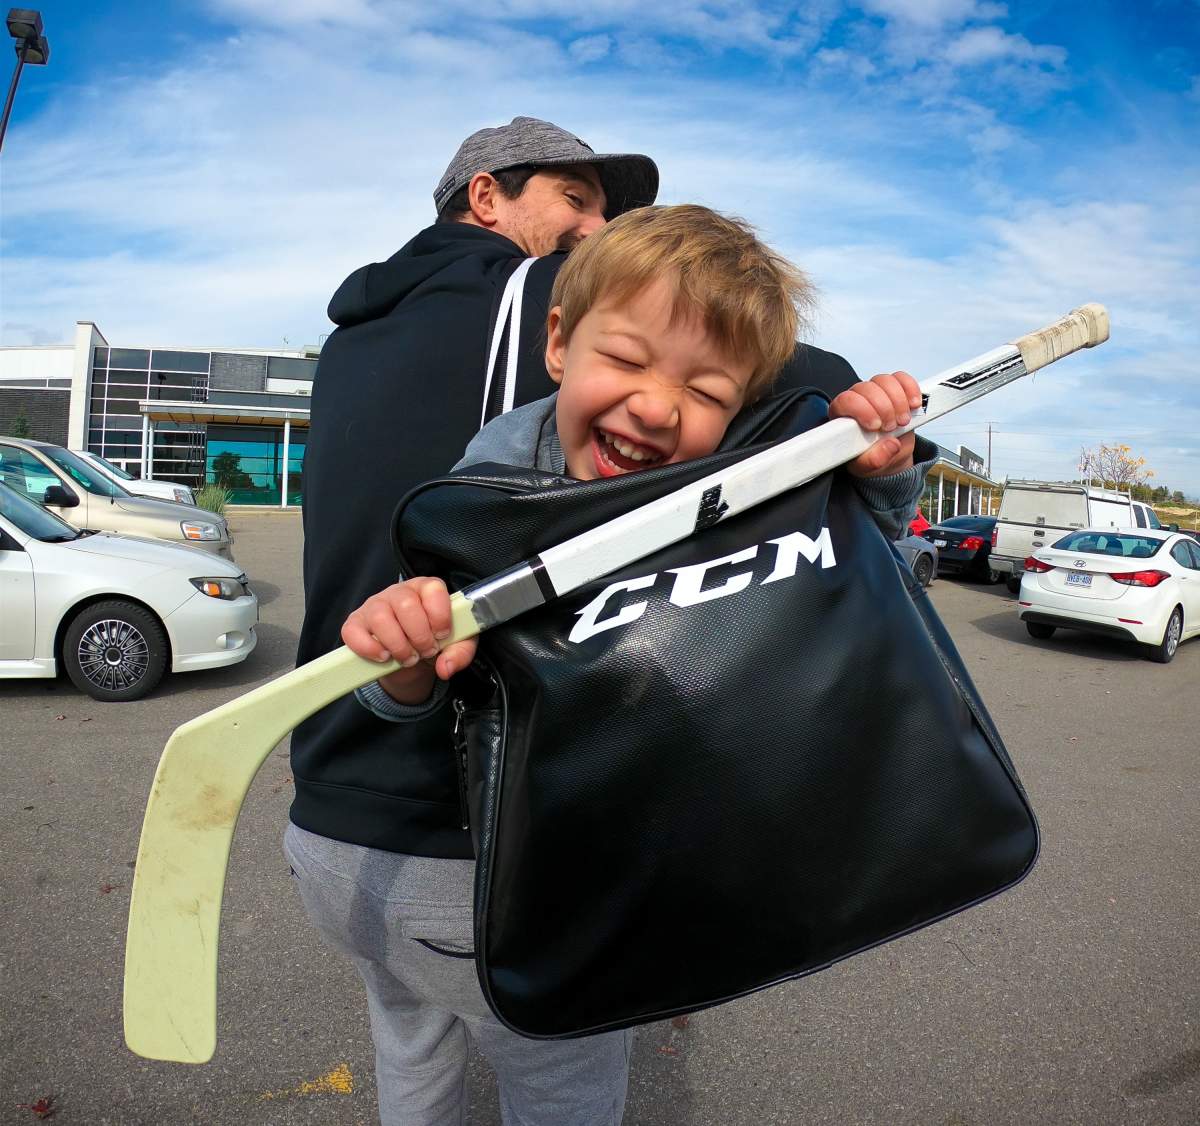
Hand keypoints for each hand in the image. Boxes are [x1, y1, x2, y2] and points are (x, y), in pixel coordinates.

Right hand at [341, 578, 477, 702]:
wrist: (411, 659)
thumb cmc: (433, 641)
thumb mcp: (454, 645)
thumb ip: (459, 653)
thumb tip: (446, 667)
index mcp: (425, 589)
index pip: (433, 588)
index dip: (439, 615)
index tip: (441, 635)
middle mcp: (399, 592)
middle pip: (406, 605)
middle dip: (419, 636)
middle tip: (425, 651)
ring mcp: (374, 605)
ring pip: (380, 618)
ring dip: (398, 645)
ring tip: (408, 658)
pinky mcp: (355, 624)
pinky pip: (354, 632)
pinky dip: (369, 649)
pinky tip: (384, 657)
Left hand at [830, 371, 921, 477]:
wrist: (888, 455)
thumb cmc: (870, 458)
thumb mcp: (868, 466)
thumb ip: (874, 460)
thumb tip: (890, 446)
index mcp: (842, 416)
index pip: (845, 401)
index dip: (862, 410)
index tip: (875, 426)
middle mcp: (857, 399)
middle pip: (867, 388)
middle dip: (884, 408)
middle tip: (891, 427)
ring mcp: (875, 392)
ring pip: (884, 380)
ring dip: (898, 401)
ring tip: (902, 421)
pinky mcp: (894, 389)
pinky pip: (901, 378)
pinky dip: (911, 389)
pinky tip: (914, 405)